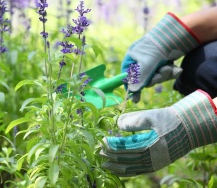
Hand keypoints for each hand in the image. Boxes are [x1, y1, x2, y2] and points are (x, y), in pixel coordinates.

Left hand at [100, 90, 216, 176]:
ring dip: (116, 166)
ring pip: (131, 169)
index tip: (103, 141)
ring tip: (104, 164)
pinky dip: (127, 171)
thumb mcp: (151, 116)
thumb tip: (117, 124)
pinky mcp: (156, 165)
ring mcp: (154, 164)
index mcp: (151, 146)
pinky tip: (119, 169)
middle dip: (111, 156)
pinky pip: (138, 171)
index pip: (126, 148)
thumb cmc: (169, 120)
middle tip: (99, 152)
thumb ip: (133, 120)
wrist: (188, 128)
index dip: (113, 145)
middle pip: (126, 159)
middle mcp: (152, 159)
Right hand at [122, 13, 198, 102]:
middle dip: (155, 78)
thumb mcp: (146, 64)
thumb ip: (139, 78)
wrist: (176, 34)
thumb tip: (131, 91)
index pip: (128, 77)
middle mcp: (140, 61)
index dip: (131, 88)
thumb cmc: (156, 47)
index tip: (136, 99)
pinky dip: (171, 72)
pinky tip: (177, 70)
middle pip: (144, 79)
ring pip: (156, 77)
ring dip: (164, 75)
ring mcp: (151, 62)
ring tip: (170, 67)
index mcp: (131, 59)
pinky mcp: (162, 62)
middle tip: (162, 72)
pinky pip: (164, 73)